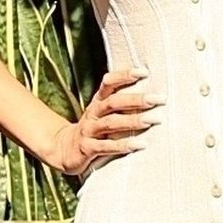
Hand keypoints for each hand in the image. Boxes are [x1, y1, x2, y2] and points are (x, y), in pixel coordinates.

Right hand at [48, 72, 164, 177]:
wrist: (65, 150)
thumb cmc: (94, 130)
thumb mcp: (103, 113)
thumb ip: (121, 103)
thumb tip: (151, 93)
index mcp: (98, 102)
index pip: (108, 83)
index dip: (124, 76)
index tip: (144, 72)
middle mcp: (93, 114)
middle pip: (113, 102)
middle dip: (136, 100)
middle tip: (158, 99)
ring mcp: (89, 131)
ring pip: (111, 123)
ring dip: (132, 121)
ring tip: (152, 120)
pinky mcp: (87, 149)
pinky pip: (106, 146)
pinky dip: (123, 145)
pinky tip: (139, 145)